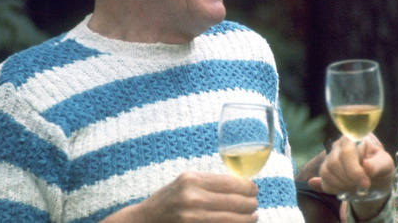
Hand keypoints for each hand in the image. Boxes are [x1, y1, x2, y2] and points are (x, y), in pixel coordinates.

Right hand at [101, 171, 258, 222]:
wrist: (143, 221)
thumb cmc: (168, 200)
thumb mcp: (185, 182)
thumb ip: (210, 182)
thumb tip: (243, 185)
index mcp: (192, 180)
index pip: (232, 183)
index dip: (248, 188)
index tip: (254, 190)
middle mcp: (192, 197)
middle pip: (236, 202)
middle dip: (250, 204)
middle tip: (254, 205)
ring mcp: (192, 217)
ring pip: (232, 219)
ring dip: (247, 219)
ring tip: (252, 217)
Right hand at [311, 135, 393, 220]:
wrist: (375, 179)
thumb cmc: (380, 167)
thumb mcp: (386, 165)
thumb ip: (378, 165)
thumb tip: (367, 166)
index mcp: (354, 138)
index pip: (347, 152)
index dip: (354, 170)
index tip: (365, 183)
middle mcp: (338, 145)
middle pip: (334, 163)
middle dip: (349, 179)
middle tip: (363, 186)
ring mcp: (329, 157)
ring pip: (326, 172)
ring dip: (342, 185)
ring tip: (356, 186)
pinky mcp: (325, 171)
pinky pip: (324, 182)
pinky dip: (336, 190)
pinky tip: (347, 189)